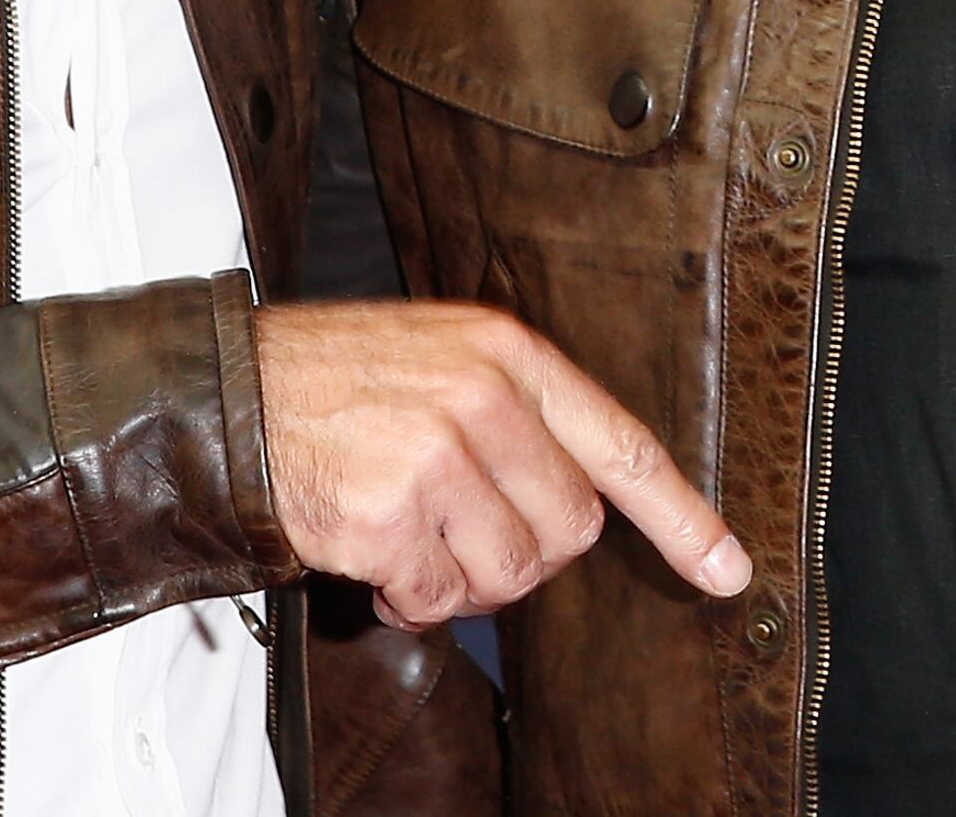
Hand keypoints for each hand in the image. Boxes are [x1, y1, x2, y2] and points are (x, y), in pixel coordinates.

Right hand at [256, 300, 749, 629]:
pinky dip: (408, 598)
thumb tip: (575, 509)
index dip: (682, 518)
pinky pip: (437, 599)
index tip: (727, 569)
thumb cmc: (338, 380)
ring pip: (509, 575)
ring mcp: (437, 456)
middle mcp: (485, 400)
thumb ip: (518, 416)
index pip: (623, 445)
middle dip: (522, 550)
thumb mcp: (445, 357)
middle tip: (459, 528)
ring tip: (412, 537)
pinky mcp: (388, 515)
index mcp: (510, 356)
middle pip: (568, 531)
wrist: (229, 390)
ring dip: (462, 580)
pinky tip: (375, 557)